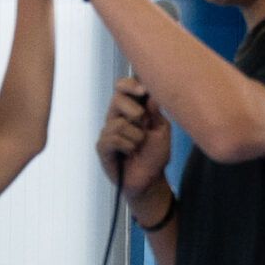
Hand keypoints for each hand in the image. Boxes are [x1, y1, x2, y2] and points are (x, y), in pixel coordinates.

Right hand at [97, 78, 171, 202]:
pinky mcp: (103, 147)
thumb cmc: (155, 154)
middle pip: (117, 99)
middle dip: (134, 112)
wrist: (151, 179)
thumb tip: (149, 95)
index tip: (143, 91)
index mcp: (130, 109)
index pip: (122, 88)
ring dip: (135, 136)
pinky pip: (112, 139)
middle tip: (143, 126)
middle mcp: (116, 117)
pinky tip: (129, 153)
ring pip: (118, 123)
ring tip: (138, 146)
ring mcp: (108, 132)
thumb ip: (155, 112)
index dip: (129, 85)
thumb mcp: (162, 130)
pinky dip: (127, 146)